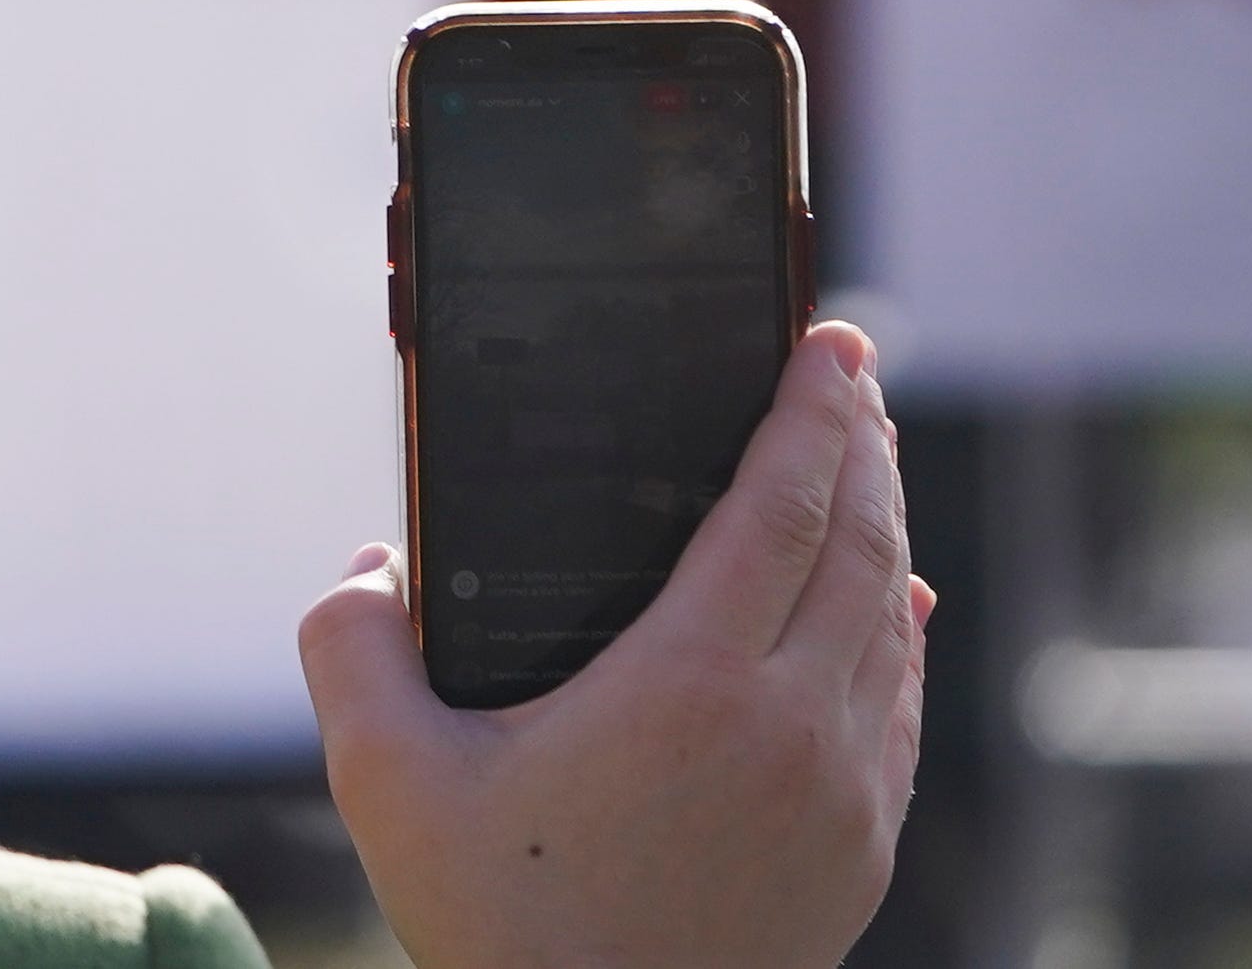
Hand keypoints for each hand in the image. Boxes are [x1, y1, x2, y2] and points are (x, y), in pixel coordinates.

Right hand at [301, 323, 927, 968]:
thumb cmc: (498, 923)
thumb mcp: (386, 778)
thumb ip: (351, 644)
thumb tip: (371, 566)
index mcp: (692, 685)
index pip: (786, 507)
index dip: (816, 411)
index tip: (833, 341)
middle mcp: (793, 729)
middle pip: (864, 546)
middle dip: (861, 443)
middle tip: (847, 372)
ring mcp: (843, 795)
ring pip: (895, 621)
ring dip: (885, 525)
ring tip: (860, 462)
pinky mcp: (859, 851)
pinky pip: (899, 704)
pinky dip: (900, 626)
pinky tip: (893, 600)